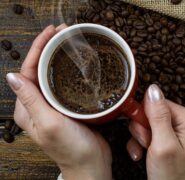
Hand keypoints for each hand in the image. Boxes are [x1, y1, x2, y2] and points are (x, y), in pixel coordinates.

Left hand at [6, 25, 111, 179]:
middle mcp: (36, 105)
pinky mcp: (66, 107)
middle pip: (38, 69)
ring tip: (68, 42)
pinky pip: (64, 83)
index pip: (27, 71)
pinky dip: (69, 69)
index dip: (37, 49)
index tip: (51, 33)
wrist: (91, 164)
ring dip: (58, 57)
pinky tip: (77, 64)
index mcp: (27, 108)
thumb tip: (12, 76)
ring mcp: (51, 106)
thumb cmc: (71, 149)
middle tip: (62, 33)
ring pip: (51, 74)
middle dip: (47, 48)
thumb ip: (31, 100)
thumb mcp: (49, 124)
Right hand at [127, 84, 184, 179]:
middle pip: (151, 112)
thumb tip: (153, 89)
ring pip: (146, 124)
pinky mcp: (167, 140)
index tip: (145, 134)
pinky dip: (140, 145)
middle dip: (143, 130)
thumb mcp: (163, 144)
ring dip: (140, 139)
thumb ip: (158, 116)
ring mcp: (175, 132)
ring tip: (146, 152)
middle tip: (148, 145)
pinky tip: (141, 155)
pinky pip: (147, 134)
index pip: (158, 102)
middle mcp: (184, 122)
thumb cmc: (172, 177)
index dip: (146, 116)